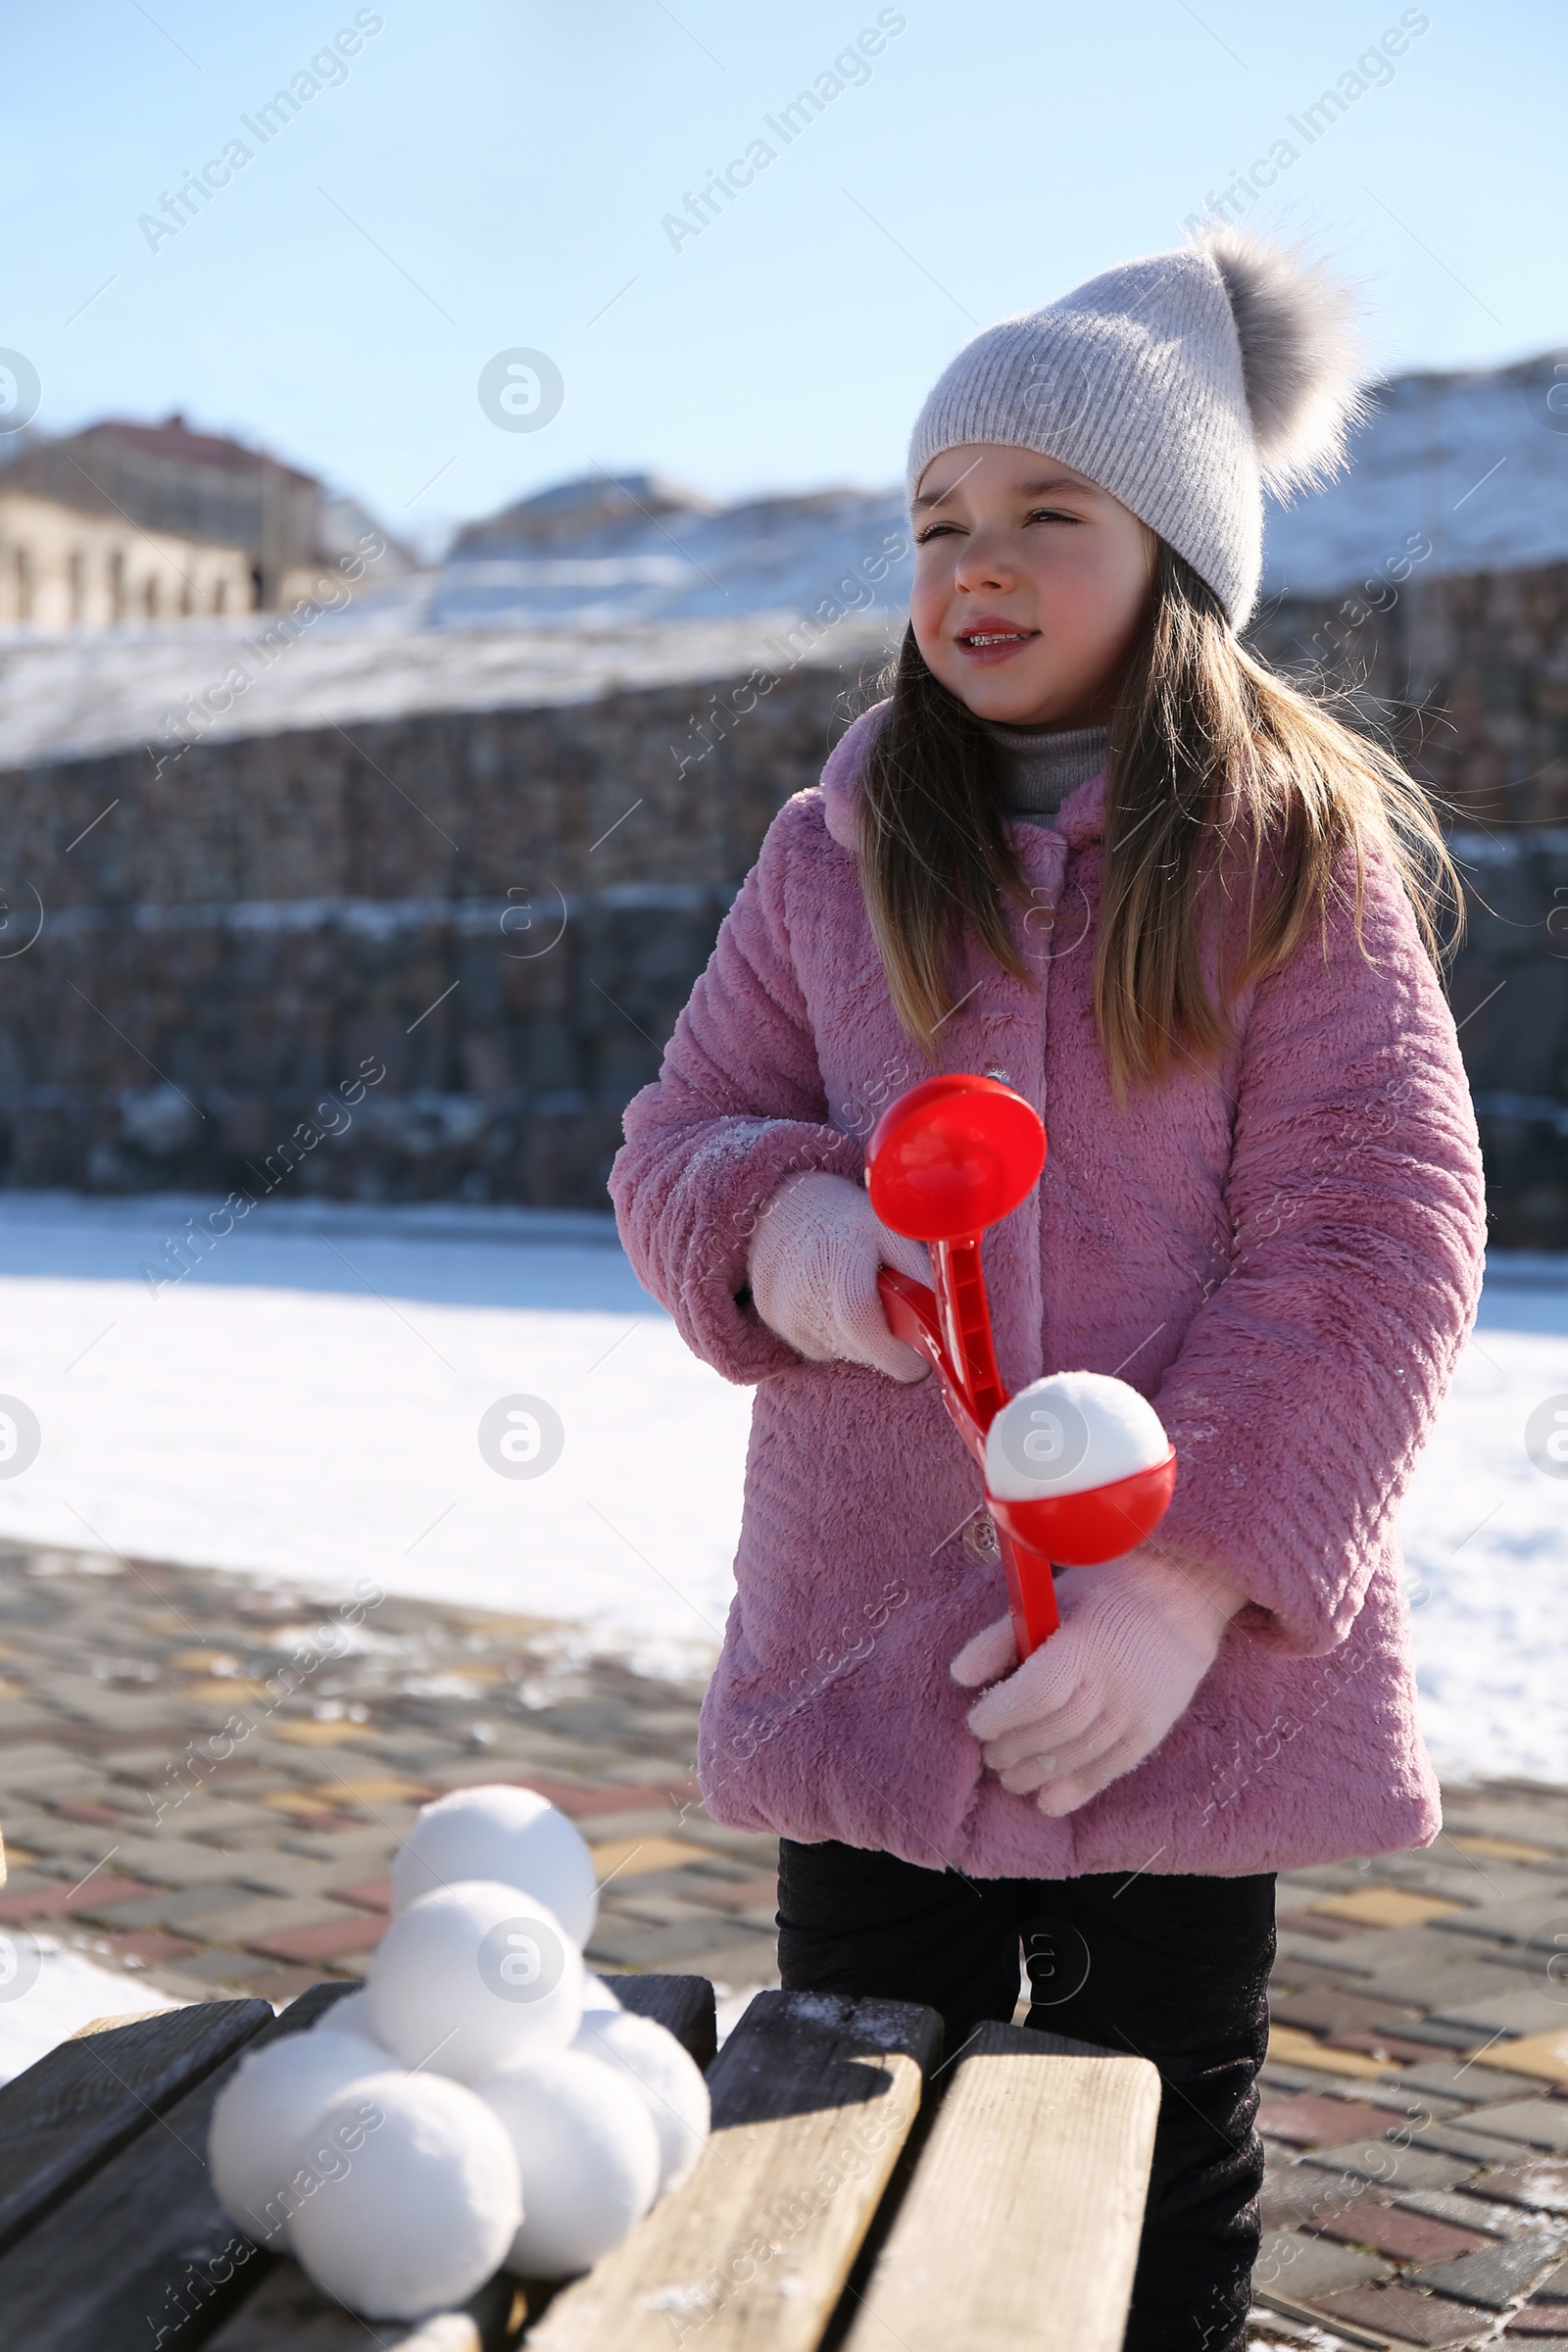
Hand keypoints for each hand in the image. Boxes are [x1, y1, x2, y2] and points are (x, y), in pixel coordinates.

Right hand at [747, 1171, 931, 1381]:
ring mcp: (780, 1305)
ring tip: (855, 1295)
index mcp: (838, 1259)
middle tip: (892, 1316)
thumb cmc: (849, 1219)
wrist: (786, 1205)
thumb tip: (949, 1317)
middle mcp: (801, 1286)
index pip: (861, 1321)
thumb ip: (919, 1271)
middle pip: (854, 1346)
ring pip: (836, 1349)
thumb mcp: (891, 1231)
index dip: (893, 1353)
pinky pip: (815, 1345)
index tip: (918, 1365)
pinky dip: (832, 1333)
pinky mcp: (768, 1317)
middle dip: (883, 1346)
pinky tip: (830, 1299)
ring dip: (857, 1339)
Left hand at [950, 1551, 1243, 1813]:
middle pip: (1055, 1729)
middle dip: (1014, 1748)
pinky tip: (1048, 1800)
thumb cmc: (1102, 1594)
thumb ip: (1002, 1638)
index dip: (1002, 1714)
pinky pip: (1112, 1768)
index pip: (1038, 1691)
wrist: (1180, 1595)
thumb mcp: (1051, 1601)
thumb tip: (959, 1675)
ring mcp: (1138, 1708)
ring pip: (1080, 1754)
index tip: (977, 1722)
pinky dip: (1077, 1789)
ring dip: (1038, 1773)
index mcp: (1086, 1642)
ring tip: (1010, 1776)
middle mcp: (1115, 1679)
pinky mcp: (1153, 1728)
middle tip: (990, 1754)